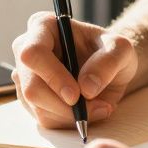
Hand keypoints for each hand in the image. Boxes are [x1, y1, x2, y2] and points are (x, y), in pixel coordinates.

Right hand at [11, 11, 138, 128]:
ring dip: (71, 115)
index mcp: (43, 27)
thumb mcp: (121, 49)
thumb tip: (86, 88)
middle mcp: (26, 50)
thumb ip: (108, 62)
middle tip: (95, 107)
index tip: (75, 95)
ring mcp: (26, 77)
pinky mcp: (31, 100)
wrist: (108, 67)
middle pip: (31, 87)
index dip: (52, 76)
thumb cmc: (110, 50)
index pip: (33, 53)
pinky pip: (45, 119)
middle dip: (63, 105)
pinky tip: (87, 110)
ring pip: (38, 107)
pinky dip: (69, 121)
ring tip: (100, 106)